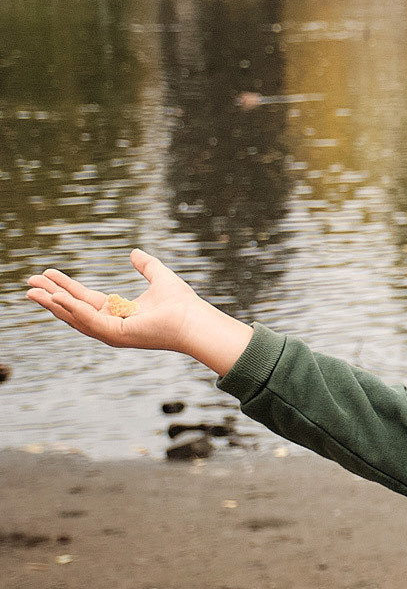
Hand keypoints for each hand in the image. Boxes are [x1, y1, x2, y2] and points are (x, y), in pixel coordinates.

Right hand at [26, 250, 253, 374]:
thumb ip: (146, 265)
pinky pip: (88, 320)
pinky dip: (71, 308)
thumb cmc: (183, 304)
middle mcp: (111, 325)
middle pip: (73, 309)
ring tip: (32, 291)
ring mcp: (111, 333)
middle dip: (50, 296)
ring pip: (74, 316)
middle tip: (29, 283)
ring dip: (52, 303)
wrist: (195, 320)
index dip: (65, 286)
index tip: (47, 273)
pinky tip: (57, 297)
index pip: (84, 298)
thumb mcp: (159, 276)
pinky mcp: (115, 335)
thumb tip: (135, 252)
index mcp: (118, 312)